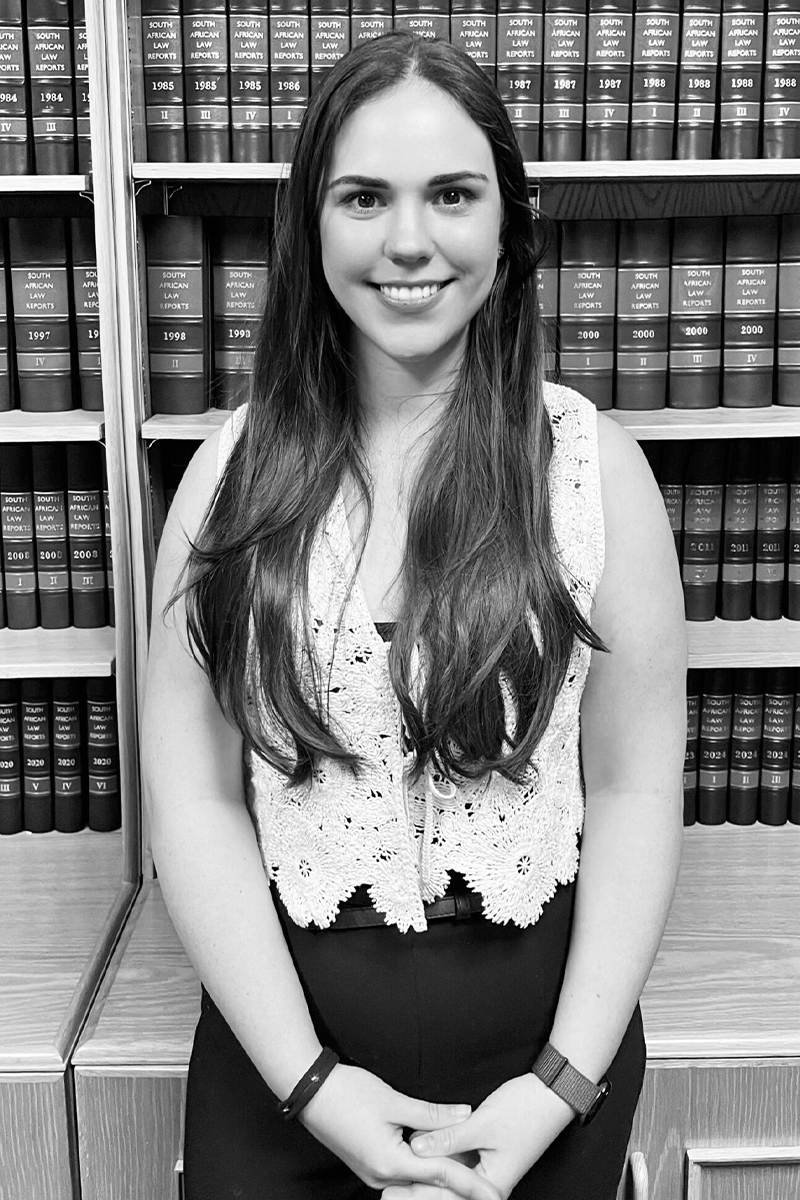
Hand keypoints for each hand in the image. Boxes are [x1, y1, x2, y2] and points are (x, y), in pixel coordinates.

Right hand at [299, 1062, 502, 1199]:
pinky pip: (405, 1172)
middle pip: (431, 1185)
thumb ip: (432, 1113)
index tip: (495, 1194)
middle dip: (460, 1184)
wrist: (308, 1091)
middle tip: (488, 1185)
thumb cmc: (349, 1094)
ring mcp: (374, 1173)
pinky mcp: (370, 1163)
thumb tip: (466, 1115)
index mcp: (390, 1164)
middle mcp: (382, 1177)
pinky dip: (425, 1168)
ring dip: (442, 1176)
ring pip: (418, 1180)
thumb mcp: (394, 1101)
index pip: (442, 1177)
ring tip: (471, 1171)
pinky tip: (439, 1157)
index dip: (472, 1184)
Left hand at [397, 1073, 574, 1199]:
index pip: (447, 1195)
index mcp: (491, 1185)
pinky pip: (459, 1161)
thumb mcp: (481, 1124)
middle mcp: (489, 1183)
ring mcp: (488, 1168)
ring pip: (451, 1176)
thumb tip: (416, 1148)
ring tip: (396, 1174)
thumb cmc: (524, 1111)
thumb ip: (448, 1138)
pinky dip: (440, 1158)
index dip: (418, 1193)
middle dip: (418, 1189)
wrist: (552, 1096)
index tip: (391, 1192)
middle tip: (387, 1191)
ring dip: (427, 1174)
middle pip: (447, 1191)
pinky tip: (420, 1151)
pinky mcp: (486, 1153)